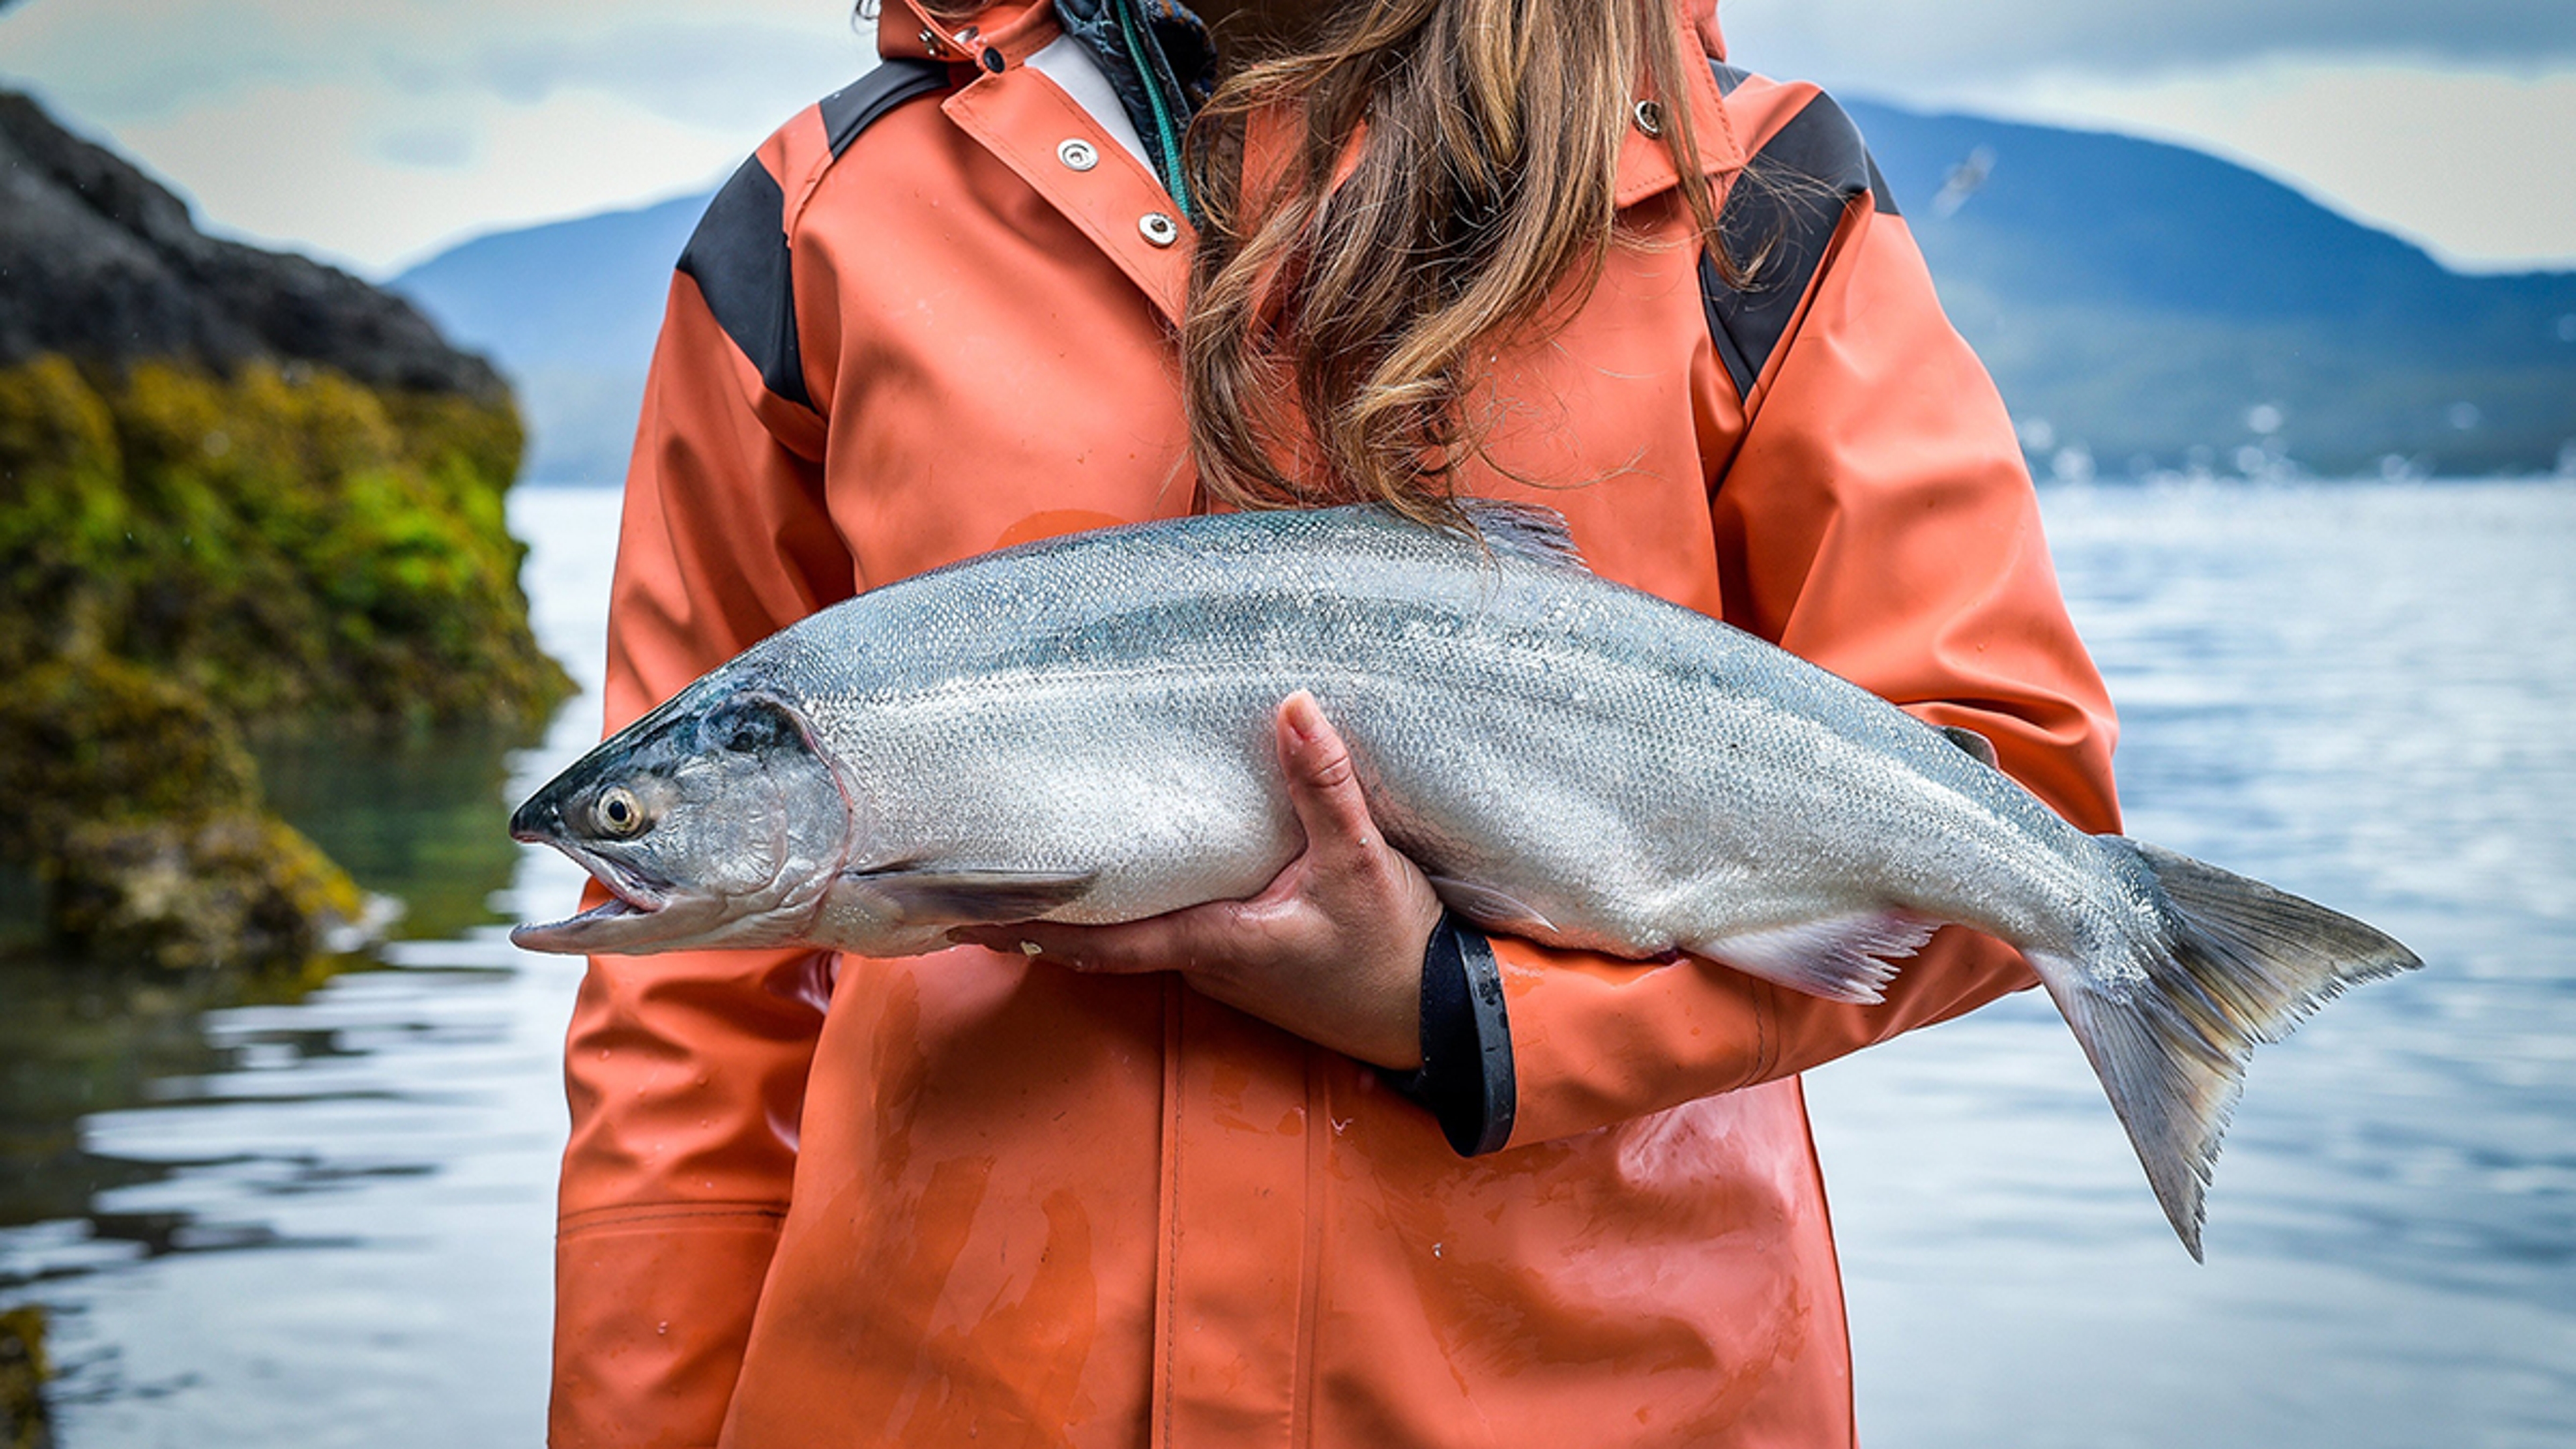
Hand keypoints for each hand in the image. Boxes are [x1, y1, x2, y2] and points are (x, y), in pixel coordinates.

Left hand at [949, 692, 1439, 1069]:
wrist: (1440, 1017)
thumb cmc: (1395, 949)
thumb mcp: (1360, 861)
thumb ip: (1323, 785)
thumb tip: (1291, 704)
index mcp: (1213, 943)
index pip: (1101, 940)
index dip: (1033, 926)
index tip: (969, 914)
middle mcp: (1206, 963)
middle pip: (1104, 938)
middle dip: (1044, 912)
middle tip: (982, 876)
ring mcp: (1226, 970)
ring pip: (1139, 936)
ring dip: (1089, 910)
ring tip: (1037, 865)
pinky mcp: (1250, 964)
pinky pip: (1176, 933)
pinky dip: (1138, 909)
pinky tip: (1132, 873)